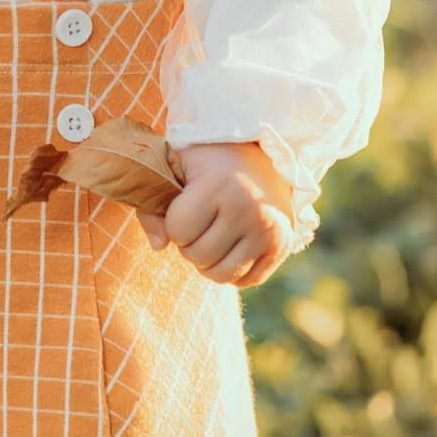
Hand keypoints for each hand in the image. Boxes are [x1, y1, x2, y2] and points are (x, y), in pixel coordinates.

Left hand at [134, 141, 294, 288]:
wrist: (258, 155)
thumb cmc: (207, 164)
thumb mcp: (174, 169)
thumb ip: (154, 206)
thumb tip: (158, 246)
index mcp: (218, 186)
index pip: (179, 230)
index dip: (173, 223)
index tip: (183, 208)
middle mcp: (248, 209)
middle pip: (198, 256)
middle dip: (189, 244)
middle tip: (198, 223)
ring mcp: (268, 230)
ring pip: (221, 275)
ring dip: (208, 262)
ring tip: (211, 236)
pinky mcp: (282, 246)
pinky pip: (247, 281)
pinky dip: (233, 271)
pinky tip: (231, 246)